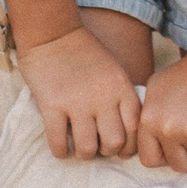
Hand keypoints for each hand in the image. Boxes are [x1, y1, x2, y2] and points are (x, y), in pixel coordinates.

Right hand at [16, 24, 141, 161]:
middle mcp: (103, 96)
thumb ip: (121, 98)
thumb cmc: (85, 54)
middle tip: (97, 146)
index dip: (128, 145)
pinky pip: (59, 144)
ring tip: (78, 147)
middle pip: (113, 142)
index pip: (135, 128)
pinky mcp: (52, 106)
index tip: (120, 149)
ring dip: (83, 153)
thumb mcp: (114, 71)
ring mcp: (77, 102)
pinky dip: (60, 151)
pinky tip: (61, 146)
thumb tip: (125, 137)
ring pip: (87, 149)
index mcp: (121, 87)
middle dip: (105, 150)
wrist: (53, 34)